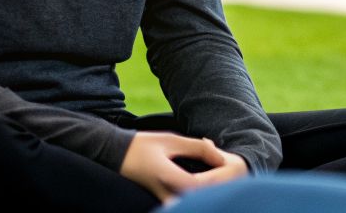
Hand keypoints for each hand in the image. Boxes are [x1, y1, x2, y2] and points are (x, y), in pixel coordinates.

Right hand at [120, 131, 247, 202]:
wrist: (115, 155)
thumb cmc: (143, 145)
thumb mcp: (171, 141)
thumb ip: (197, 148)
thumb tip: (220, 156)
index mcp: (168, 177)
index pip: (201, 187)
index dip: (218, 180)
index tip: (230, 169)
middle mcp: (164, 193)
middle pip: (197, 201)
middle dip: (213, 193)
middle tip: (228, 181)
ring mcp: (161, 200)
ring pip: (188, 205)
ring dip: (204, 195)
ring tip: (217, 184)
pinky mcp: (160, 201)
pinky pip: (181, 204)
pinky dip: (193, 197)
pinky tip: (202, 188)